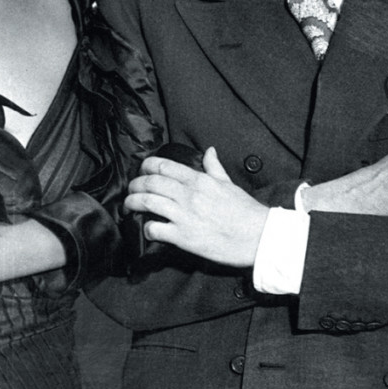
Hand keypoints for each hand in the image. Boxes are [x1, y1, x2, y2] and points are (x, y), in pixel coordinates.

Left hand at [126, 147, 268, 266]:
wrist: (258, 237)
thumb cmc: (246, 212)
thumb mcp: (229, 184)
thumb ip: (214, 167)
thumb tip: (209, 151)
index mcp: (199, 180)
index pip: (163, 166)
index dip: (146, 167)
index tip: (142, 171)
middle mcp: (188, 195)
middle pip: (150, 182)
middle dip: (134, 185)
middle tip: (131, 190)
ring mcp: (184, 215)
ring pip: (147, 202)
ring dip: (132, 203)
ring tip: (129, 207)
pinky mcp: (183, 237)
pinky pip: (155, 229)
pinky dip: (147, 229)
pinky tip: (148, 230)